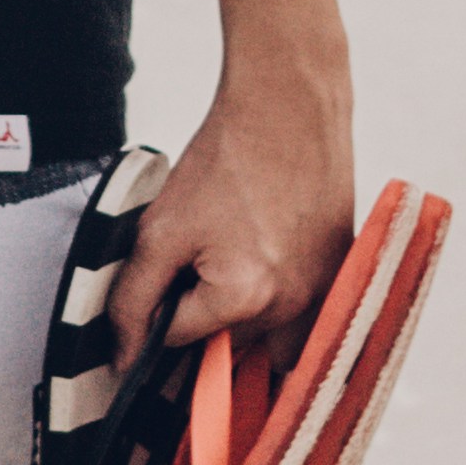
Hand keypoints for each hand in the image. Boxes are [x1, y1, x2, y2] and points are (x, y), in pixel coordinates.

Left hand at [106, 46, 351, 383]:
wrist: (288, 106)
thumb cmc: (225, 161)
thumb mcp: (160, 230)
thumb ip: (133, 300)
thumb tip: (122, 357)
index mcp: (244, 300)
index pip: (180, 341)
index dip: (161, 304)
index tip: (169, 266)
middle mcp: (293, 307)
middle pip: (230, 346)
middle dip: (206, 316)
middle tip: (201, 256)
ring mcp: (326, 291)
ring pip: (272, 339)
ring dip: (248, 317)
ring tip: (236, 258)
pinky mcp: (343, 272)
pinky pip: (306, 314)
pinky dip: (282, 297)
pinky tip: (269, 250)